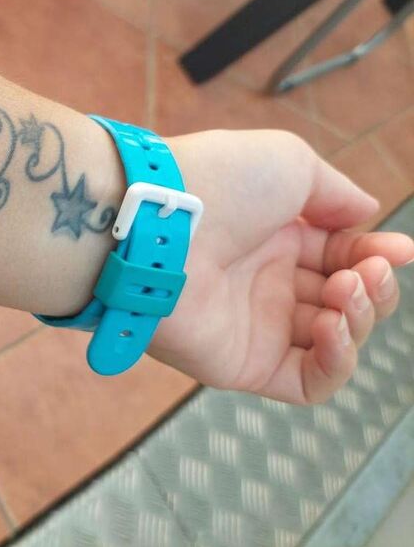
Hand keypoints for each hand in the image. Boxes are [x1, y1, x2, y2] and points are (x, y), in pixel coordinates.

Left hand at [154, 130, 412, 404]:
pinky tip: (334, 327)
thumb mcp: (290, 164)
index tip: (401, 250)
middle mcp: (262, 280)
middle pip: (343, 299)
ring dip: (360, 317)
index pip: (341, 255)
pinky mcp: (242, 364)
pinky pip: (308, 382)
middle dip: (372, 286)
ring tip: (345, 290)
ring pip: (335, 341)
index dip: (376, 255)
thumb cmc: (218, 183)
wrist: (157, 224)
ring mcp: (254, 324)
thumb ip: (335, 193)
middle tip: (368, 271)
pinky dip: (338, 361)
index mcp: (272, 234)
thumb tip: (366, 216)